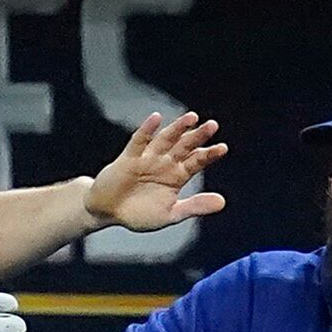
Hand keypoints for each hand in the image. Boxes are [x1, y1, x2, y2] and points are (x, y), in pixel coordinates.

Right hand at [86, 111, 227, 232]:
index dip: (209, 154)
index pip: (197, 161)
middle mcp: (164, 163)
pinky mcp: (129, 158)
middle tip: (212, 125)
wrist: (108, 213)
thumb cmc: (139, 213)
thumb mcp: (171, 213)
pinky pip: (139, 141)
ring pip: (165, 140)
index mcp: (177, 176)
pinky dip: (147, 130)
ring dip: (177, 128)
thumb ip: (196, 206)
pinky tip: (156, 119)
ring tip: (192, 117)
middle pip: (184, 146)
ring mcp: (147, 158)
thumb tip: (223, 202)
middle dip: (197, 136)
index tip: (223, 148)